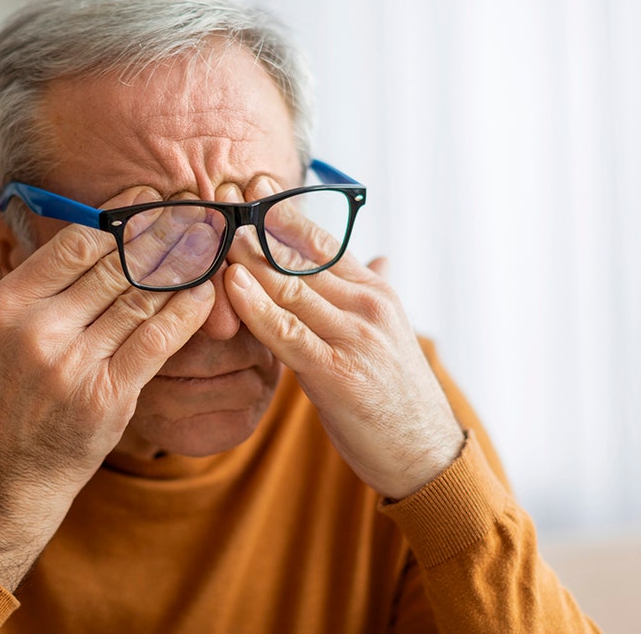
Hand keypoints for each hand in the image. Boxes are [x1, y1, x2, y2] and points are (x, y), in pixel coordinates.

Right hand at [0, 187, 214, 589]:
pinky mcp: (111, 395)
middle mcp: (41, 332)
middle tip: (186, 220)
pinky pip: (158, 340)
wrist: (11, 471)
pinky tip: (204, 294)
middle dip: (154, 241)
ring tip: (201, 249)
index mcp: (8, 306)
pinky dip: (186, 314)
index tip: (140, 212)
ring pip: (141, 299)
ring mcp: (77, 365)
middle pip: (114, 267)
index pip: (74, 245)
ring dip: (177, 271)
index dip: (113, 226)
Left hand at [223, 178, 463, 499]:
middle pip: (301, 258)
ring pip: (290, 288)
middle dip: (257, 230)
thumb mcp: (390, 333)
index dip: (285, 213)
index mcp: (376, 292)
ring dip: (249, 260)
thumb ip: (374, 291)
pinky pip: (287, 333)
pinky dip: (256, 307)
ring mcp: (353, 339)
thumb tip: (381, 256)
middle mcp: (367, 307)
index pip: (324, 241)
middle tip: (221, 202)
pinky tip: (232, 285)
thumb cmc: (399, 395)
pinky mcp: (336, 374)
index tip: (256, 186)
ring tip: (215, 234)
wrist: (425, 453)